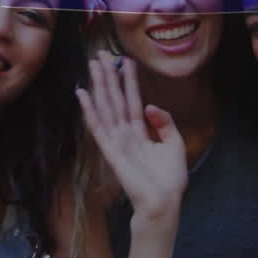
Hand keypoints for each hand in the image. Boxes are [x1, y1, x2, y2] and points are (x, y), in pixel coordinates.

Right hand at [78, 51, 186, 226]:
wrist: (164, 203)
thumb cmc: (170, 179)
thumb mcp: (174, 144)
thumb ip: (164, 122)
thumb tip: (149, 105)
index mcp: (140, 132)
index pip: (133, 99)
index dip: (129, 80)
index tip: (125, 60)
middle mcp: (125, 133)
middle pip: (115, 98)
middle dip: (108, 76)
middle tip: (101, 54)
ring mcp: (116, 141)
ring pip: (106, 107)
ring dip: (99, 85)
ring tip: (92, 64)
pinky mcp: (111, 151)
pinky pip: (98, 127)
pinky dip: (89, 110)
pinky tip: (82, 94)